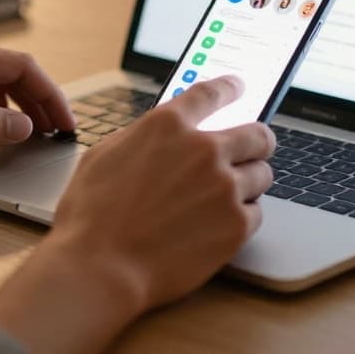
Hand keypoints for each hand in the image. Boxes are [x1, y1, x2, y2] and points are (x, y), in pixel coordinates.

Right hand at [0, 76, 274, 353]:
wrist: (100, 267)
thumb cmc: (92, 216)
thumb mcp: (106, 156)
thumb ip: (142, 137)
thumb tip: (160, 133)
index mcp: (168, 126)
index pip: (213, 93)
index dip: (230, 87)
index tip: (239, 86)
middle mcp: (204, 150)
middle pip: (256, 134)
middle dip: (255, 142)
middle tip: (249, 152)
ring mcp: (225, 188)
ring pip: (262, 175)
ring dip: (247, 183)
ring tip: (223, 199)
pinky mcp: (236, 225)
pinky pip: (255, 214)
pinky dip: (241, 218)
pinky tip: (216, 226)